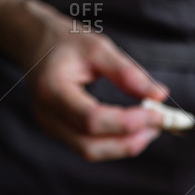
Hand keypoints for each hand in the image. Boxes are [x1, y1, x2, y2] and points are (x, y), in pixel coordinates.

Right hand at [20, 10, 167, 160]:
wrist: (34, 43)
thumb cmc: (65, 42)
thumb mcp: (97, 47)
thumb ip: (128, 73)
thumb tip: (160, 95)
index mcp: (52, 90)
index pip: (92, 119)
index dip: (127, 122)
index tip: (158, 113)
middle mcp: (47, 116)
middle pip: (91, 146)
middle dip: (130, 141)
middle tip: (159, 125)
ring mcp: (51, 128)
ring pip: (91, 152)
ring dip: (125, 146)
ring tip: (150, 128)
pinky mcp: (60, 134)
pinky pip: (90, 148)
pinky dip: (115, 143)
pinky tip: (134, 129)